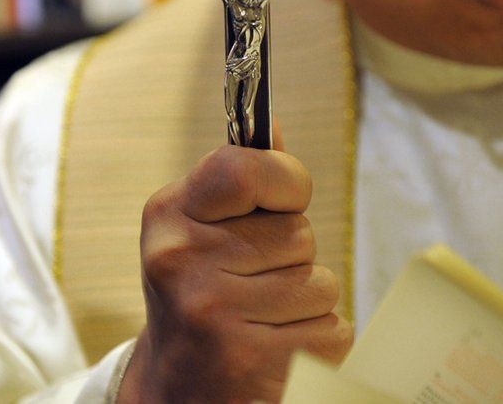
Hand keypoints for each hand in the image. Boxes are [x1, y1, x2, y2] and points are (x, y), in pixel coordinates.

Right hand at [118, 140, 351, 402]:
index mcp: (169, 218)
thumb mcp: (198, 233)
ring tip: (261, 321)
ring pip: (321, 283)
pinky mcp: (254, 361)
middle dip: (290, 260)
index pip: (246, 167)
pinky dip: (317, 341)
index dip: (285, 181)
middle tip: (250, 286)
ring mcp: (215, 315)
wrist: (177, 390)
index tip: (284, 200)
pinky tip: (274, 351)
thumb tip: (271, 125)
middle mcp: (183, 262)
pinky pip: (333, 328)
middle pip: (299, 233)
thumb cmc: (200, 299)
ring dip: (305, 304)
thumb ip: (239, 182)